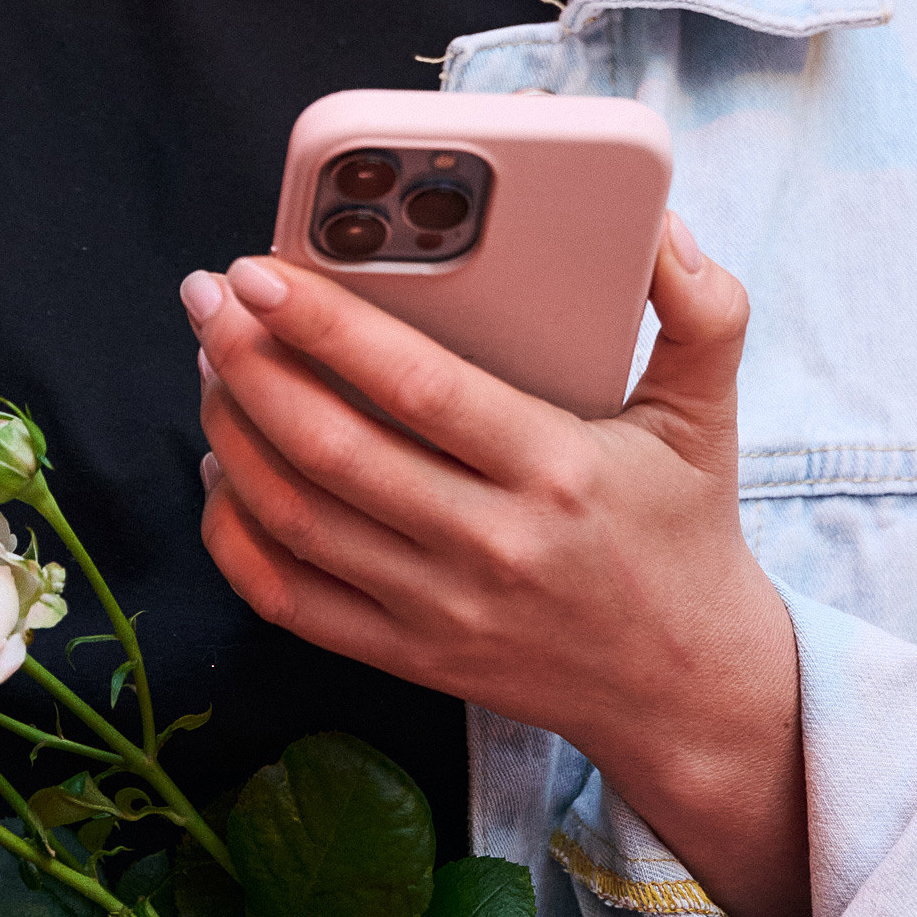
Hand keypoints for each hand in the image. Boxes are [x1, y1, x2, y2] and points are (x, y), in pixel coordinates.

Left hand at [182, 222, 809, 916]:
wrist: (687, 689)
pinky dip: (234, 533)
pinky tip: (221, 468)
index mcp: (556, 470)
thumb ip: (701, 310)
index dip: (325, 323)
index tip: (263, 270)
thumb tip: (663, 227)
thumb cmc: (685, 531)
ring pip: (296, 518)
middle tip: (210, 297)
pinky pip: (288, 600)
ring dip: (231, 431)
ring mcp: (440, 611)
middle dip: (248, 362)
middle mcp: (489, 546)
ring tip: (210, 361)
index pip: (415, 386)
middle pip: (332, 448)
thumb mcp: (707, 413)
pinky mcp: (409, 656)